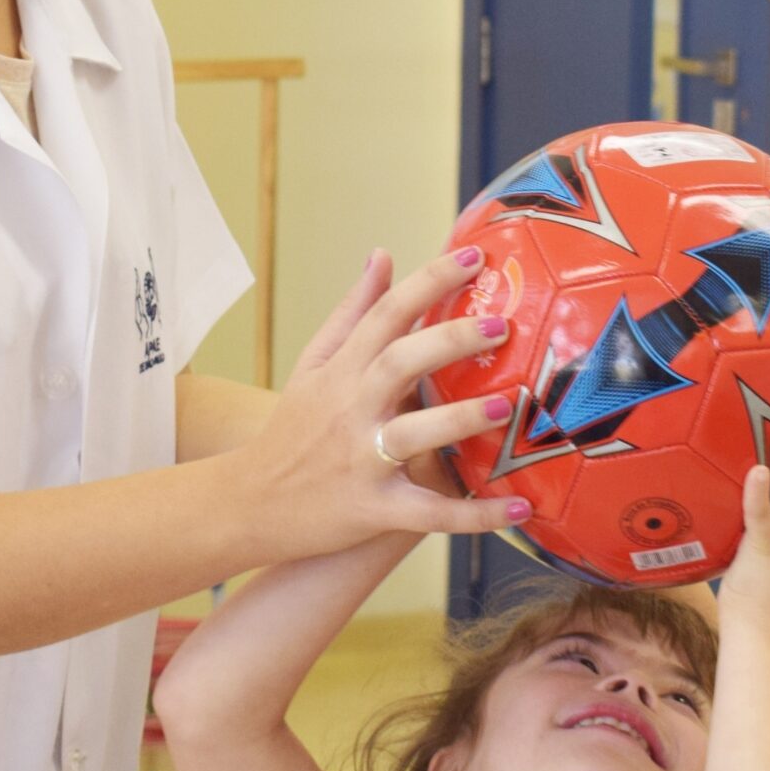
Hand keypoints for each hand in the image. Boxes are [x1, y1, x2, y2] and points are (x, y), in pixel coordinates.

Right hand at [238, 249, 526, 557]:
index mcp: (340, 371)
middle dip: (451, 341)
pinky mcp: (372, 510)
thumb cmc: (292, 431)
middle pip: (400, 363)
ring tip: (507, 405)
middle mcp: (349, 410)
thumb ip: (352, 313)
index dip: (430, 280)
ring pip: (413, 436)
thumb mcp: (312, 365)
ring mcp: (361, 461)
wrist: (250, 505)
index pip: (386, 313)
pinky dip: (474, 515)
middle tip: (501, 326)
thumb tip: (383, 255)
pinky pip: (429, 514)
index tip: (476, 257)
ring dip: (461, 420)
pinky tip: (519, 507)